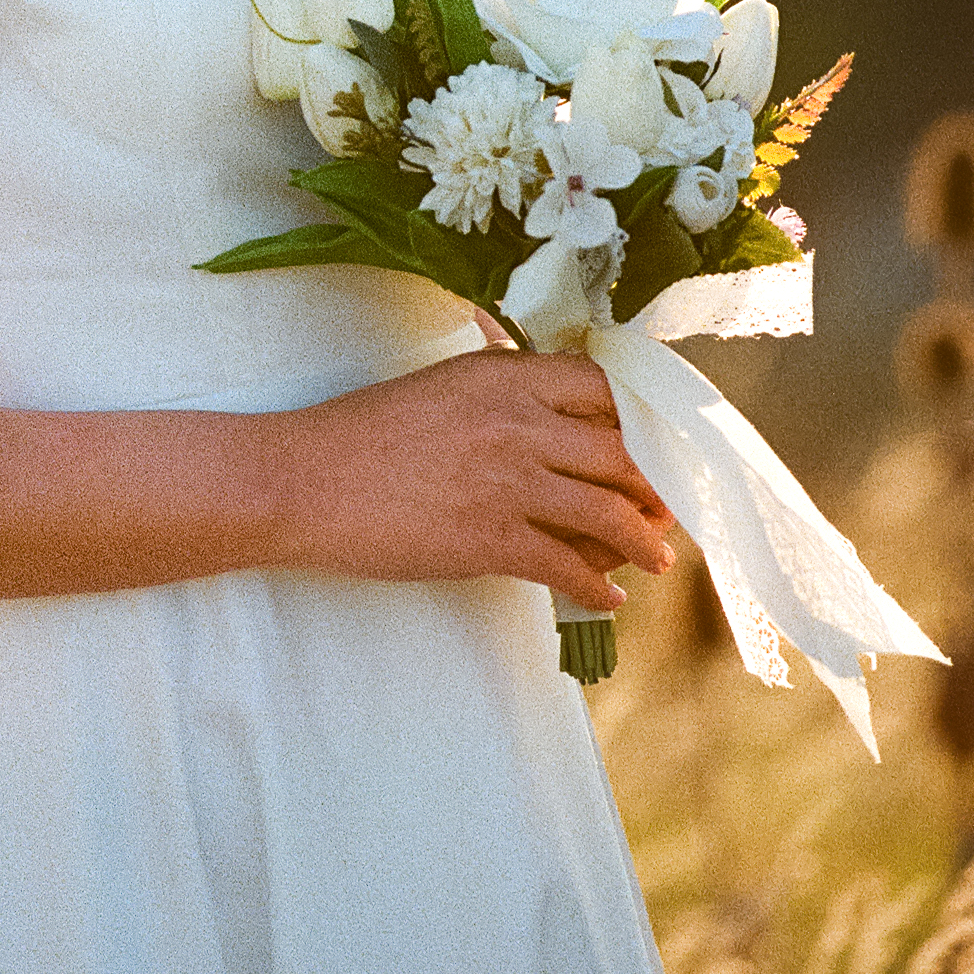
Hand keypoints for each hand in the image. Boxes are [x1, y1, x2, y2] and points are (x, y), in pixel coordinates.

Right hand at [279, 347, 675, 606]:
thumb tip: (551, 409)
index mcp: (506, 375)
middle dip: (656, 488)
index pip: (606, 389)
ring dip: (643, 544)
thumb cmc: (362, 432)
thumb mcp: (441, 385)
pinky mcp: (492, 540)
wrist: (304, 480)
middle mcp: (519, 421)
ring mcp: (509, 481)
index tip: (659, 445)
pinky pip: (568, 567)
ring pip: (608, 512)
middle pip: (621, 452)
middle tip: (669, 510)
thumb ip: (502, 389)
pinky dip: (597, 587)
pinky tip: (607, 598)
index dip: (645, 421)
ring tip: (657, 560)